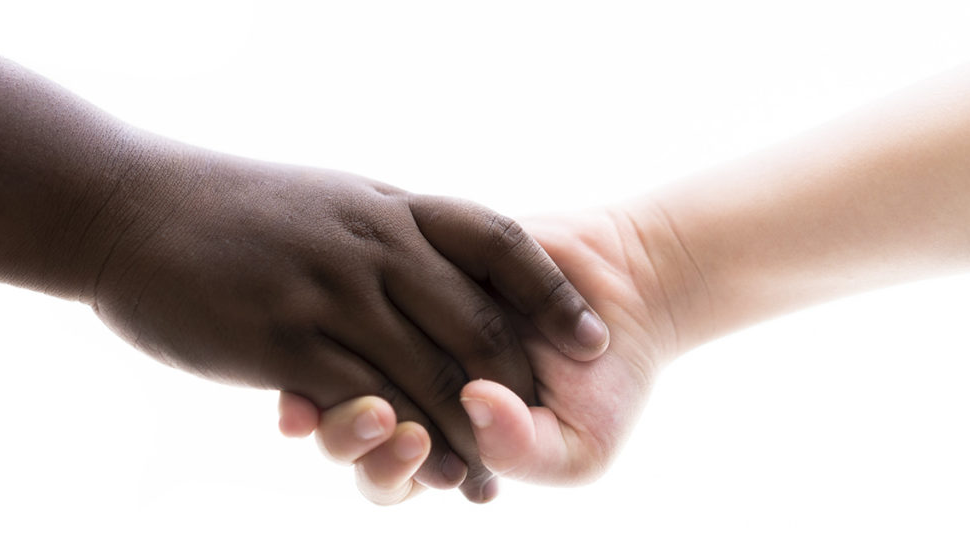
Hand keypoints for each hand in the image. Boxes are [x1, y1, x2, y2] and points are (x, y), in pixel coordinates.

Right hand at [90, 150, 609, 500]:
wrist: (130, 209)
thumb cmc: (235, 209)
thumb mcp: (330, 199)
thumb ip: (389, 230)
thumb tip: (445, 261)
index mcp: (389, 207)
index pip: (498, 242)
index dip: (554, 293)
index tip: (593, 339)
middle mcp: (371, 245)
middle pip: (474, 322)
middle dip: (516, 383)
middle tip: (544, 428)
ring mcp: (328, 292)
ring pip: (426, 375)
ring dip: (465, 433)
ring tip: (486, 477)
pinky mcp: (282, 341)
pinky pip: (363, 404)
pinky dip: (402, 444)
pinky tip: (421, 469)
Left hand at [278, 204, 705, 500]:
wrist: (629, 294)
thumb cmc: (602, 384)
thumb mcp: (579, 445)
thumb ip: (523, 451)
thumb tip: (474, 403)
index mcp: (441, 443)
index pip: (382, 476)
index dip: (381, 472)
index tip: (411, 447)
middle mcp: (411, 389)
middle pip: (342, 429)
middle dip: (348, 435)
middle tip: (385, 419)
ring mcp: (405, 330)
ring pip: (339, 360)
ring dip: (343, 375)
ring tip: (381, 372)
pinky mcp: (416, 268)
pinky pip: (368, 287)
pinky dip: (363, 297)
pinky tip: (369, 299)